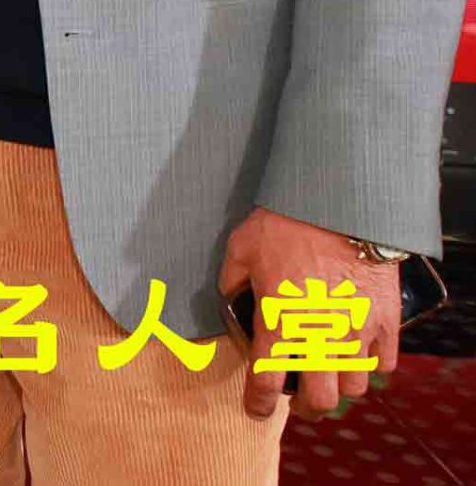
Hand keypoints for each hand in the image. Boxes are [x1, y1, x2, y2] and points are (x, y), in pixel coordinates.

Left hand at [219, 205, 402, 420]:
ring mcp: (358, 333)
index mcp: (279, 324)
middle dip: (307, 406)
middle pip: (321, 400)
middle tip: (301, 399)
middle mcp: (320, 338)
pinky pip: (385, 364)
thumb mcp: (241, 249)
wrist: (339, 207)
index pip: (266, 381)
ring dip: (341, 386)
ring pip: (356, 387)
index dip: (258, 402)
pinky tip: (359, 356)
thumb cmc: (286, 225)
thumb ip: (231, 281)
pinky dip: (372, 366)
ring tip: (330, 376)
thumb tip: (229, 297)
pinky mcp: (387, 322)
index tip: (256, 408)